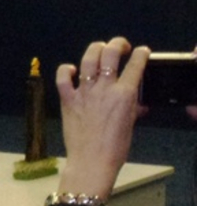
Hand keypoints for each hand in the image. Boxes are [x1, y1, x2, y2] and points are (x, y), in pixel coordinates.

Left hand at [54, 37, 148, 200]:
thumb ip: (133, 108)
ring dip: (95, 49)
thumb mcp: (130, 124)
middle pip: (110, 54)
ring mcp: (84, 92)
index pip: (135, 66)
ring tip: (99, 48)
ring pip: (88, 59)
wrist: (92, 161)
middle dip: (117, 44)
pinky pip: (63, 77)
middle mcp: (104, 89)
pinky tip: (71, 69)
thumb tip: (138, 102)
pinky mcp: (67, 99)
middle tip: (121, 46)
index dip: (141, 54)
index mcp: (124, 95)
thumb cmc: (114, 147)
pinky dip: (66, 69)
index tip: (142, 51)